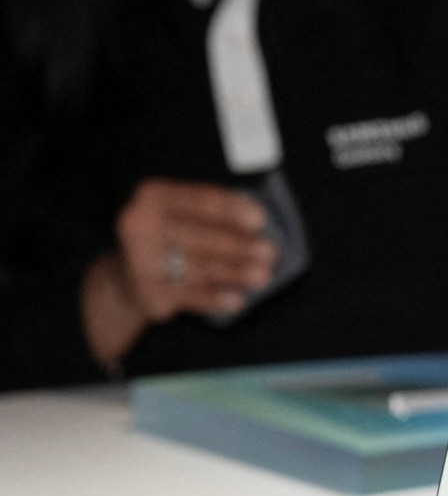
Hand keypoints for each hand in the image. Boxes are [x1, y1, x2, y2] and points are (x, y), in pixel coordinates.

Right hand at [114, 178, 277, 321]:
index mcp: (153, 196)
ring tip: (262, 276)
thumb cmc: (172, 239)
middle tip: (270, 252)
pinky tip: (237, 300)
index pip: (198, 200)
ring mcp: (139, 259)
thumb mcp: (187, 217)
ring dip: (234, 273)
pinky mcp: (146, 291)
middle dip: (238, 245)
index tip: (260, 219)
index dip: (230, 210)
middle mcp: (139, 224)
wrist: (130, 277)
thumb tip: (259, 229)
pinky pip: (189, 295)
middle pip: (198, 235)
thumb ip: (217, 216)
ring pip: (197, 267)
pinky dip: (215, 298)